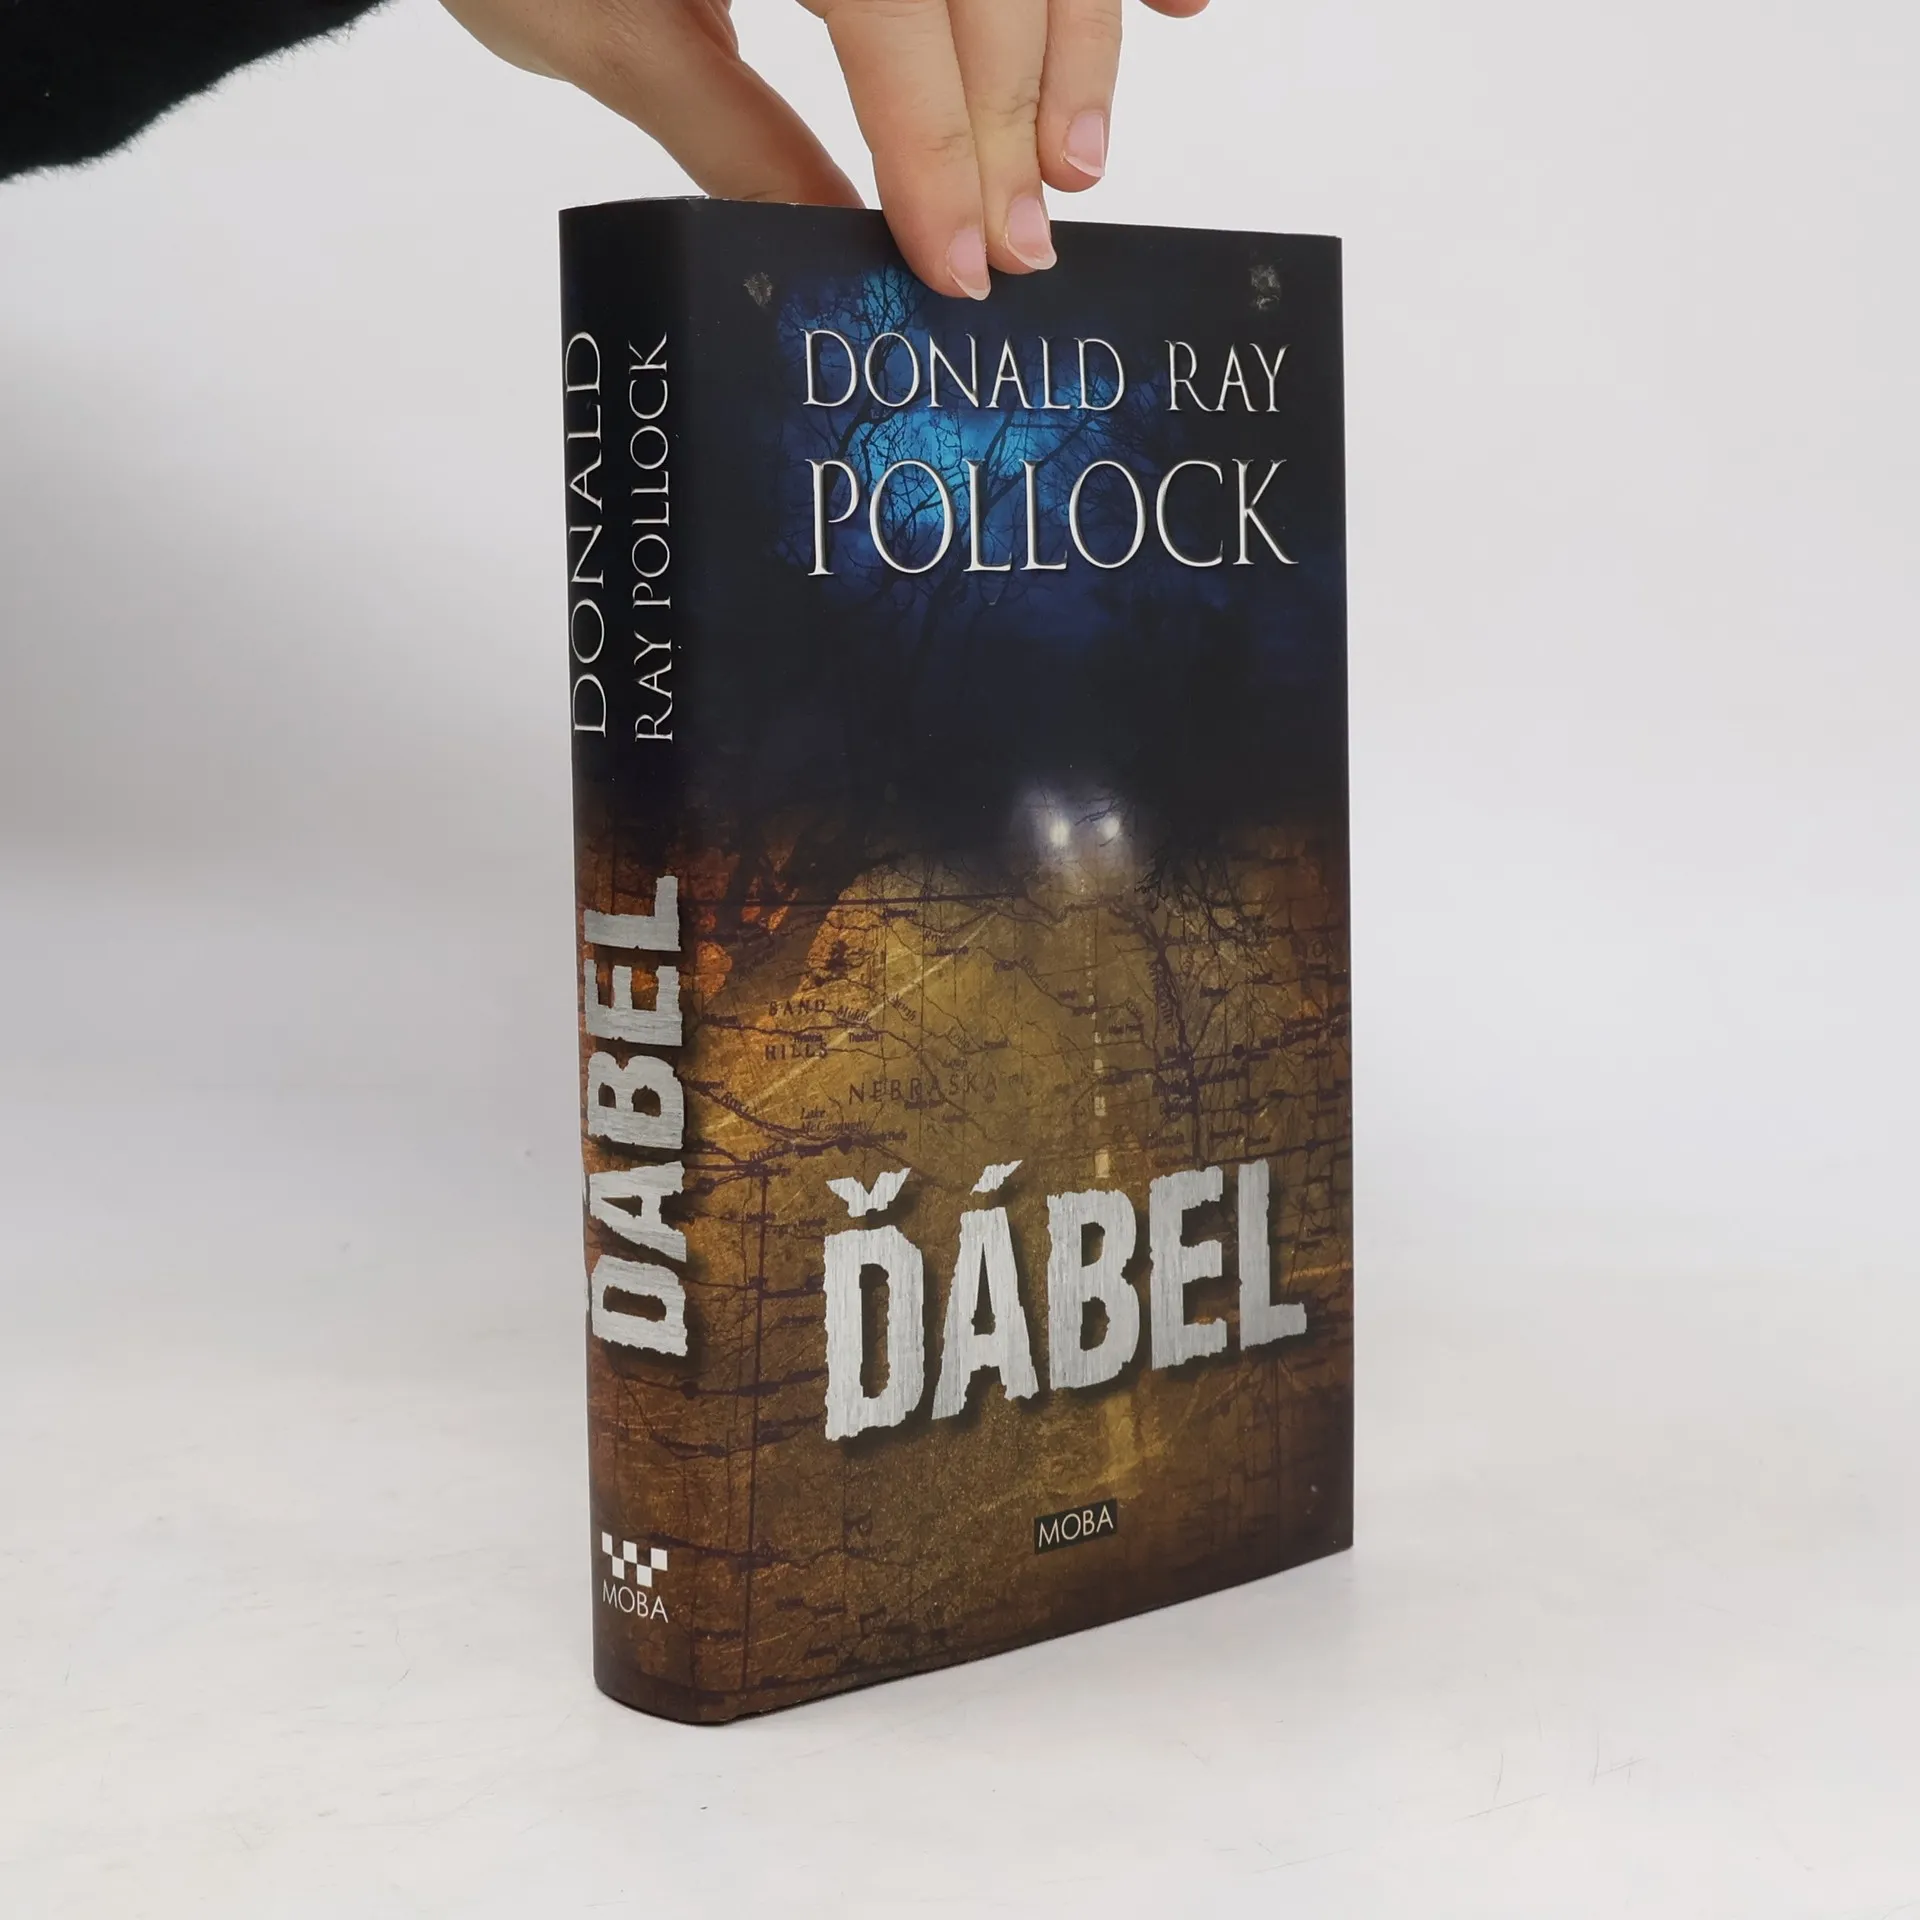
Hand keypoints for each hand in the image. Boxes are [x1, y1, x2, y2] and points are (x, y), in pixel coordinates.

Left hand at [438, 0, 1208, 298]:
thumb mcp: (599, 32)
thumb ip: (730, 135)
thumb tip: (846, 241)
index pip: (885, 14)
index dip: (939, 148)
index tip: (966, 266)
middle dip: (1013, 119)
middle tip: (1029, 245)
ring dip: (1075, 36)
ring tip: (1078, 159)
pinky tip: (1170, 6)